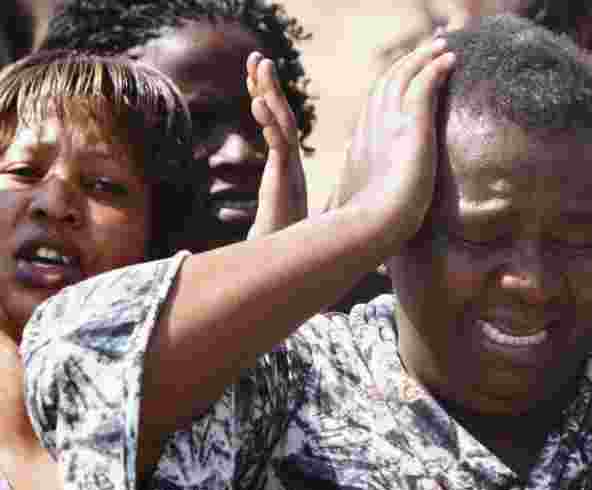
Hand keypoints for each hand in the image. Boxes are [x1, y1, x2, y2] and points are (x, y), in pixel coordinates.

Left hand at [247, 52, 307, 238]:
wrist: (283, 274)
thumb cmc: (275, 253)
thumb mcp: (267, 222)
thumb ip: (263, 213)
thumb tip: (243, 227)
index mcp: (287, 172)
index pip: (277, 128)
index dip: (266, 101)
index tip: (254, 79)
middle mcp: (292, 168)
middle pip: (282, 118)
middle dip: (268, 87)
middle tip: (258, 58)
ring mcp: (291, 173)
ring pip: (283, 125)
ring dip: (270, 94)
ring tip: (260, 66)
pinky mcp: (286, 181)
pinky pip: (280, 146)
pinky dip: (270, 124)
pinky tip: (258, 104)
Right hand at [330, 39, 455, 245]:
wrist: (375, 225)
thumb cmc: (372, 225)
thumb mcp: (370, 202)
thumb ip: (373, 192)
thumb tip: (373, 200)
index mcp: (364, 141)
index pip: (378, 102)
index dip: (394, 82)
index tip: (409, 73)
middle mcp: (372, 126)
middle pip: (390, 80)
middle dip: (409, 61)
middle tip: (430, 47)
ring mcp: (389, 123)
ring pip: (405, 75)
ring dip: (424, 57)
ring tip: (443, 45)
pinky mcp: (409, 125)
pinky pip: (423, 85)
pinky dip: (435, 68)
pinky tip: (450, 59)